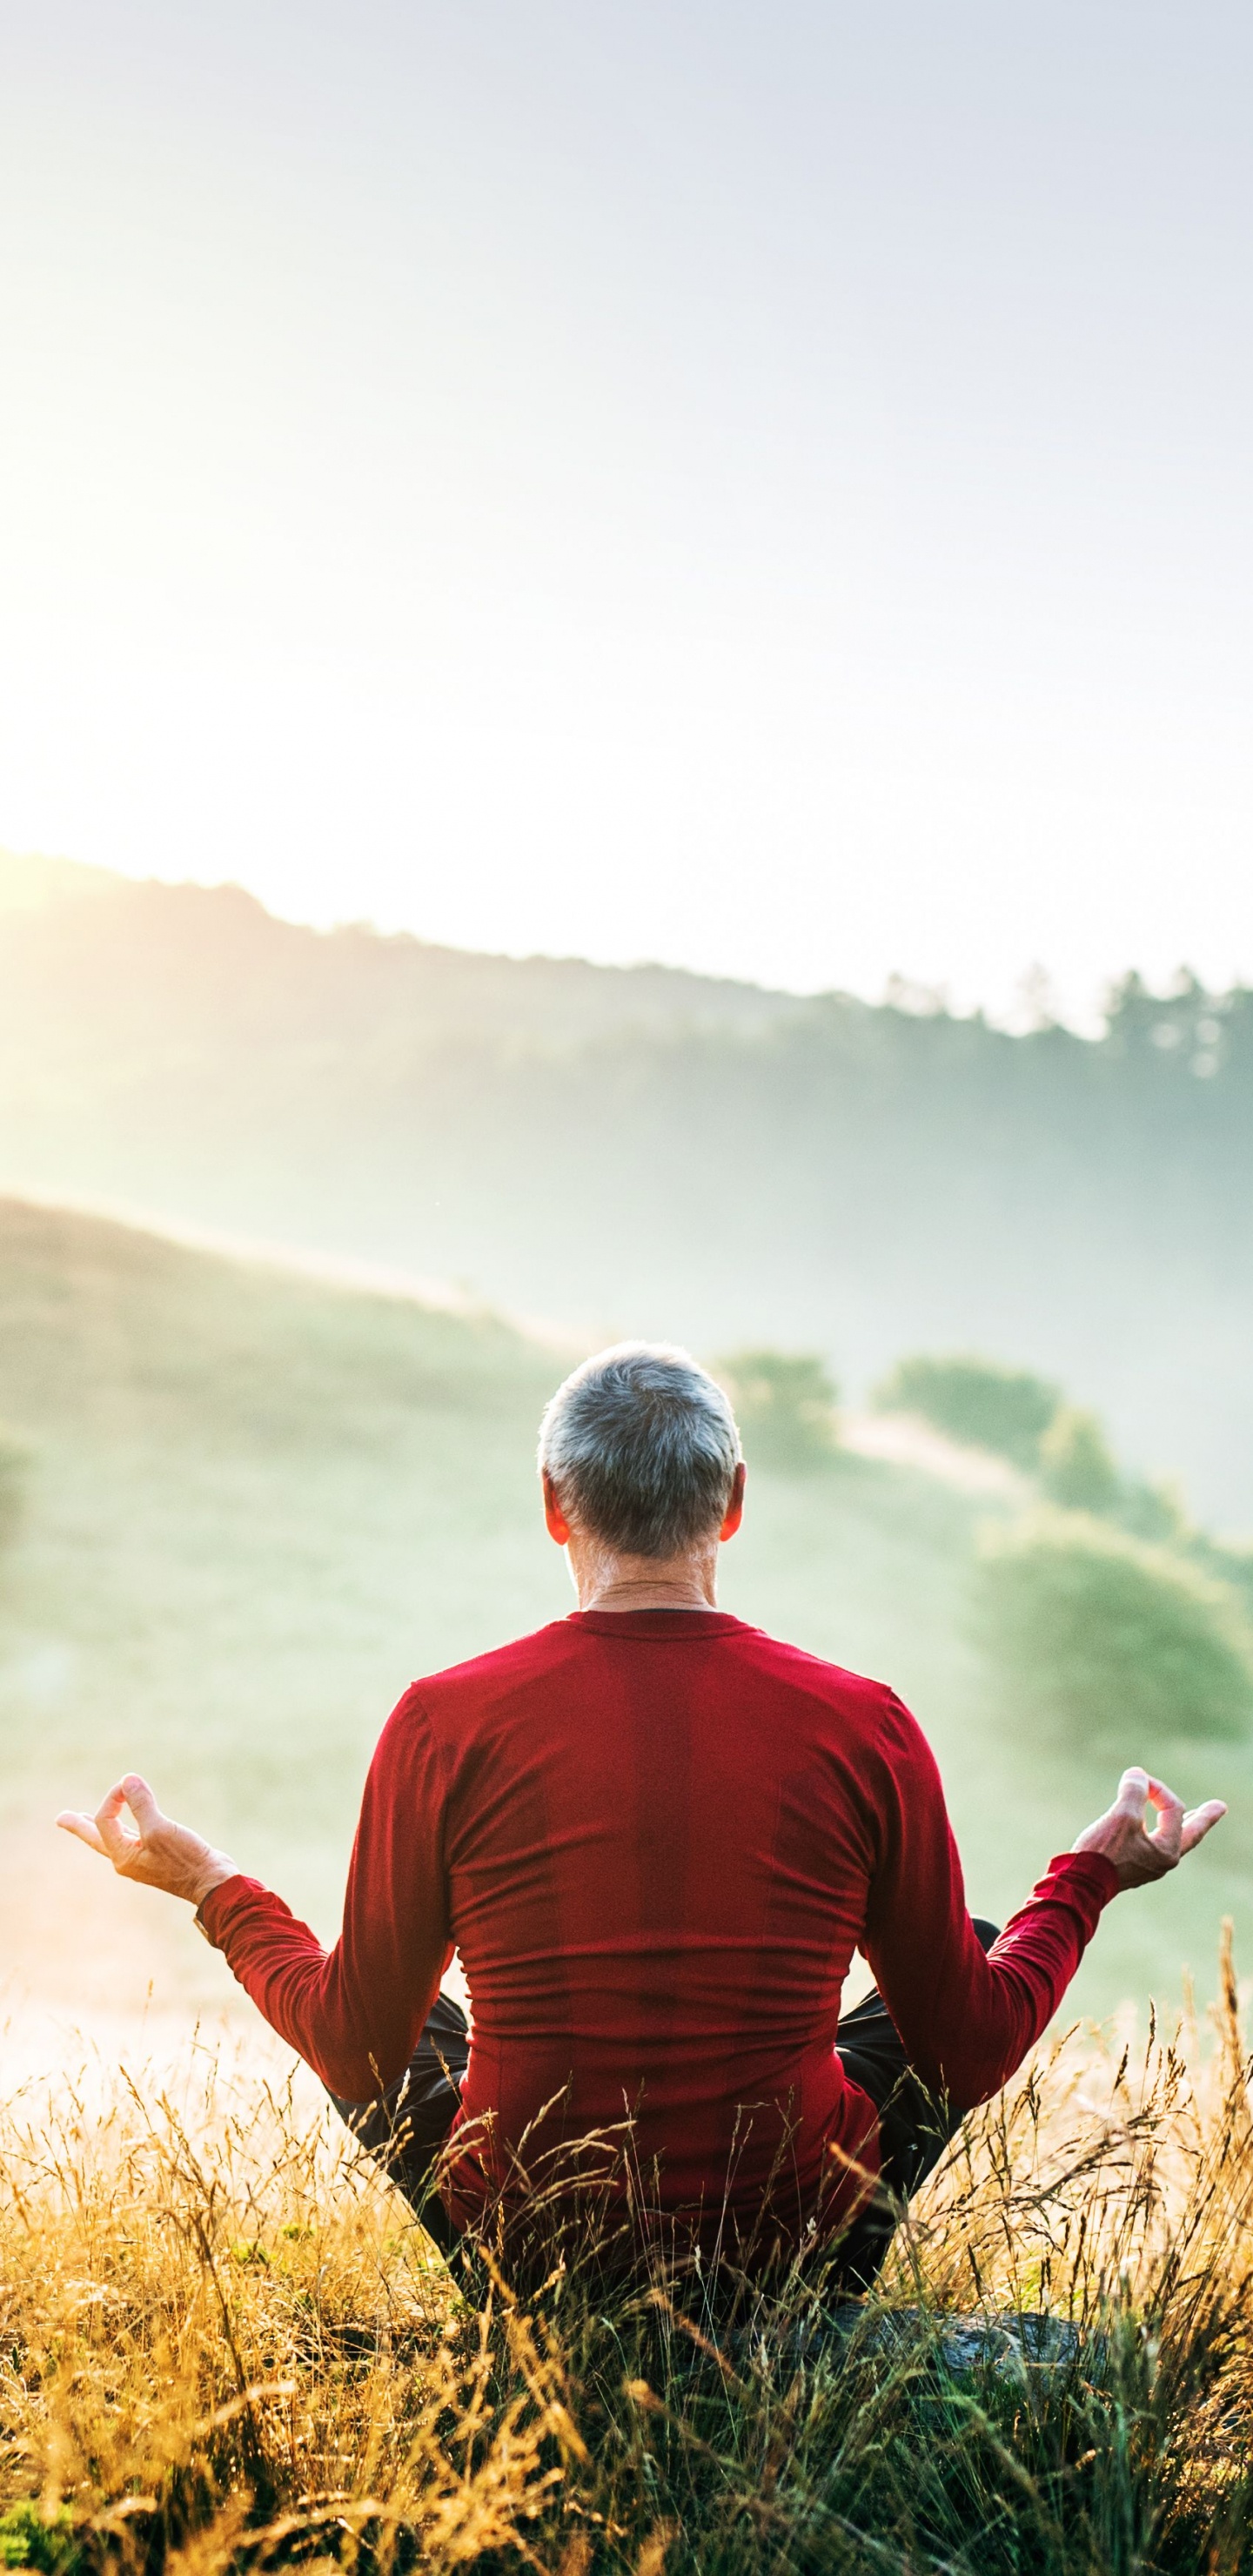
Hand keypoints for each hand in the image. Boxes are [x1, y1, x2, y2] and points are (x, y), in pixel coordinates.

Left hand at [56, 1775, 237, 1906]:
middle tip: (60, 1818)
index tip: (131, 1783)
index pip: (105, 1819)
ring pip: (113, 1838)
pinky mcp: (158, 1856)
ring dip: (100, 1826)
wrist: (212, 1883)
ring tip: (84, 1820)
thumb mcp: (160, 1829)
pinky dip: (123, 1827)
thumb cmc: (185, 1860)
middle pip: (96, 1837)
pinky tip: (126, 1826)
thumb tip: (127, 1780)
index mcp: (122, 1856)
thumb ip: (142, 1804)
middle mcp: (127, 1860)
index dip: (114, 1797)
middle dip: (79, 1826)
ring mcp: (142, 1859)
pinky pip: (132, 1838)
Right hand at [1073, 1767, 1226, 1890]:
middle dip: (1203, 1818)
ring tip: (1191, 1817)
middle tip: (1220, 1807)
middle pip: (1190, 1833)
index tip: (1135, 1779)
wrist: (1079, 1883)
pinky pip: (1155, 1844)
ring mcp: (1148, 1865)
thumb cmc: (1104, 1852)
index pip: (1173, 1808)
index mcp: (1167, 1850)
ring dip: (1182, 1824)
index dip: (1157, 1788)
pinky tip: (1153, 1829)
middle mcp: (1163, 1860)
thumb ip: (1135, 1791)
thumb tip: (1137, 1775)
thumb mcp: (1122, 1816)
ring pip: (1173, 1839)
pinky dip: (1159, 1830)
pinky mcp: (1132, 1866)